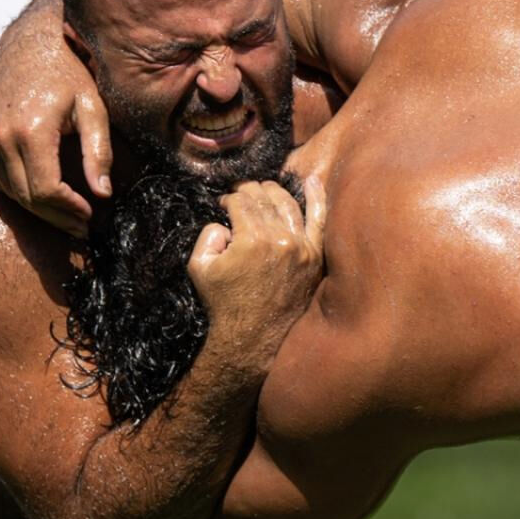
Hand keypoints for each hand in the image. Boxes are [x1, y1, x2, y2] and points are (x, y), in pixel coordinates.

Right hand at [0, 33, 112, 237]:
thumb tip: (103, 194)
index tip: (90, 216)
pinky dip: (20, 190)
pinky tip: (43, 195)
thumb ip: (99, 152)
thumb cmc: (69, 73)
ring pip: (10, 191)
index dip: (69, 210)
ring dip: (38, 209)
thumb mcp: (93, 109)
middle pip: (26, 196)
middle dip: (57, 217)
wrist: (30, 43)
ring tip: (67, 215)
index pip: (46, 190)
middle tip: (81, 226)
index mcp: (30, 130)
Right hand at [188, 177, 327, 377]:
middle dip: (249, 192)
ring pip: (288, 203)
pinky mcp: (315, 257)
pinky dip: (317, 197)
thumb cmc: (223, 303)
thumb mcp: (199, 267)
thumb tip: (225, 221)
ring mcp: (302, 248)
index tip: (224, 205)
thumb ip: (208, 234)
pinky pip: (320, 220)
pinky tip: (313, 180)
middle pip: (264, 198)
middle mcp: (280, 239)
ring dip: (274, 192)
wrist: (252, 338)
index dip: (229, 198)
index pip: (240, 201)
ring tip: (264, 192)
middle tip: (241, 197)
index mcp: (251, 239)